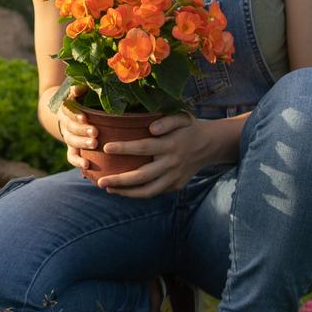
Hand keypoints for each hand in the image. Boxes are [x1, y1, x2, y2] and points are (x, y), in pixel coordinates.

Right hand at [46, 88, 98, 156]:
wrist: (70, 113)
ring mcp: (68, 136)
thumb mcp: (79, 92)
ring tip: (94, 145)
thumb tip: (79, 88)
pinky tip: (86, 166)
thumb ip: (80, 90)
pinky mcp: (72, 148)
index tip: (85, 118)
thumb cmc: (82, 99)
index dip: (75, 115)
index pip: (68, 111)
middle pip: (71, 128)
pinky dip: (77, 161)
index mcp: (66, 108)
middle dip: (82, 131)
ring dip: (82, 144)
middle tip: (95, 133)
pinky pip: (71, 156)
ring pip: (71, 141)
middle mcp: (65, 123)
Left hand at [93, 113, 236, 198]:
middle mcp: (172, 163)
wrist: (210, 145)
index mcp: (171, 145)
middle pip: (142, 176)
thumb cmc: (189, 128)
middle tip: (100, 182)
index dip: (125, 148)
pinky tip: (122, 190)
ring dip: (126, 192)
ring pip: (148, 190)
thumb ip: (168, 121)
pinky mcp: (176, 186)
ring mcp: (174, 177)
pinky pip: (154, 192)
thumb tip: (153, 128)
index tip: (106, 147)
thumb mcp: (182, 117)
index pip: (144, 147)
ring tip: (107, 189)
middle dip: (120, 180)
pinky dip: (137, 194)